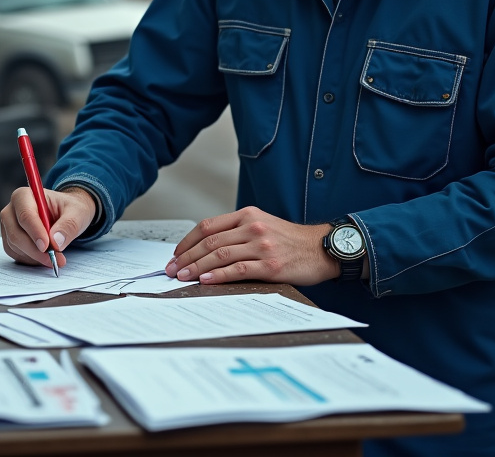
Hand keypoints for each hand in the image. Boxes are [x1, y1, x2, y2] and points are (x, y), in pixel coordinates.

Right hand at [0, 186, 96, 268]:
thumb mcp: (77, 212)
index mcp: (24, 196)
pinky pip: (16, 255)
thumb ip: (68, 225)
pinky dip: (32, 260)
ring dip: (36, 257)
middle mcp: (11, 210)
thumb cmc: (69, 209)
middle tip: (56, 259)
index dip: (35, 232)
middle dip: (36, 250)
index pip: (25, 215)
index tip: (47, 246)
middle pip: (16, 234)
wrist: (66, 214)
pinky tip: (45, 257)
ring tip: (56, 257)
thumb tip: (56, 241)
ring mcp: (8, 227)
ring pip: (16, 247)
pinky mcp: (10, 241)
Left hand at [165, 206, 338, 285]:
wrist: (322, 248)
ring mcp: (261, 246)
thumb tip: (206, 249)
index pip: (207, 226)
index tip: (175, 254)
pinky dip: (219, 275)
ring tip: (183, 277)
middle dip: (186, 257)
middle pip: (209, 242)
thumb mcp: (262, 224)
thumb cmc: (291, 240)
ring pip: (219, 255)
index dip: (187, 241)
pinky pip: (238, 270)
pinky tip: (206, 280)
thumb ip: (237, 232)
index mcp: (247, 215)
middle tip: (172, 269)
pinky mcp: (270, 265)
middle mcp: (252, 227)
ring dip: (196, 267)